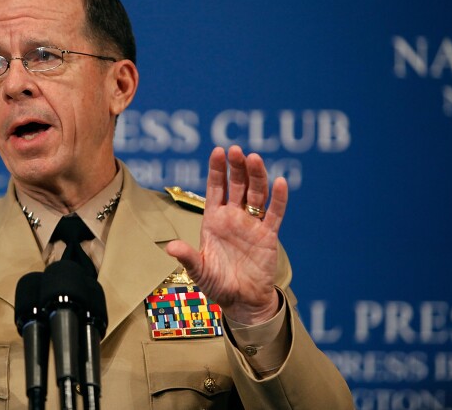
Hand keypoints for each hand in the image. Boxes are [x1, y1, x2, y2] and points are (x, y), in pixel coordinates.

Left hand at [166, 146, 286, 324]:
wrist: (241, 302)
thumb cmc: (217, 284)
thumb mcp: (199, 271)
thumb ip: (187, 257)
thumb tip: (170, 247)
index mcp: (214, 220)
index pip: (216, 188)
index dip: (217, 170)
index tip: (218, 150)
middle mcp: (233, 217)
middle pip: (237, 185)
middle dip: (237, 167)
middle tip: (236, 150)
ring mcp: (252, 224)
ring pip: (256, 194)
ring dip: (256, 176)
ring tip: (255, 158)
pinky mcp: (268, 236)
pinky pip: (275, 214)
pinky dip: (279, 199)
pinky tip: (281, 183)